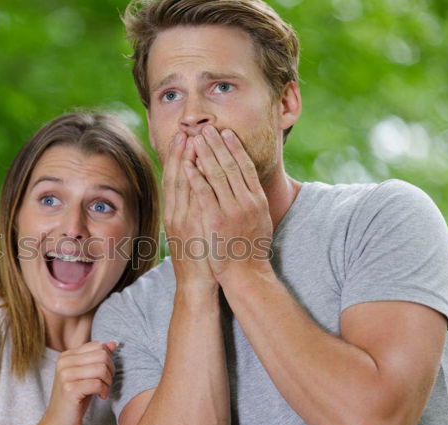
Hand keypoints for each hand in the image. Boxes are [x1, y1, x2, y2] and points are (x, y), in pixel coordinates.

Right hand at [38, 340, 116, 424]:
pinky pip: (97, 383)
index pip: (98, 346)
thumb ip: (98, 358)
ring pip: (101, 369)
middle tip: (106, 384)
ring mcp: (65, 375)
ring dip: (108, 382)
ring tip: (103, 391)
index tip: (105, 374)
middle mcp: (64, 362)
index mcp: (67, 355)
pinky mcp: (69, 389)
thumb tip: (113, 343)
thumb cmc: (74, 400)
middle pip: (102, 355)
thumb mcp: (87, 376)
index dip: (108, 360)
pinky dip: (104, 391)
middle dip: (110, 370)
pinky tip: (100, 397)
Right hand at [162, 132, 217, 293]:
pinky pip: (192, 201)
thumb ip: (194, 212)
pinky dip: (194, 183)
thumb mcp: (192, 233)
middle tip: (185, 131)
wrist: (197, 285)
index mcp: (174, 214)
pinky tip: (198, 167)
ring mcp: (182, 222)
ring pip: (182, 186)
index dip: (177, 158)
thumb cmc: (200, 259)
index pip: (174, 180)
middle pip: (175, 178)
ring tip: (193, 140)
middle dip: (180, 154)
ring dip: (187, 162)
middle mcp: (175, 215)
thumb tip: (200, 193)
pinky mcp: (192, 229)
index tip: (182, 137)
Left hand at [184, 126, 273, 284]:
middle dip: (217, 144)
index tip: (225, 133)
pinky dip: (196, 176)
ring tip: (195, 137)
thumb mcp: (259, 222)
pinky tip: (188, 163)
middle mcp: (246, 201)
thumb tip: (249, 185)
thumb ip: (253, 202)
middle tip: (207, 127)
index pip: (245, 166)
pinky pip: (203, 193)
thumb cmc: (250, 250)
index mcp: (256, 199)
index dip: (234, 148)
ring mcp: (231, 210)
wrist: (245, 274)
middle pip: (230, 165)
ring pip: (216, 174)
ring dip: (205, 153)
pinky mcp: (215, 220)